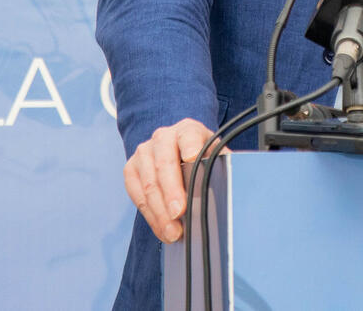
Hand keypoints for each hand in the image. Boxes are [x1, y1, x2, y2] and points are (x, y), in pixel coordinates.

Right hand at [122, 117, 218, 242]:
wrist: (180, 154)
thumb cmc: (202, 159)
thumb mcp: (216, 158)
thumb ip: (223, 168)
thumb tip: (231, 188)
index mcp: (188, 130)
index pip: (189, 135)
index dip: (190, 146)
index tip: (191, 157)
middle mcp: (163, 137)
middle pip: (165, 162)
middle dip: (171, 190)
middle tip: (179, 212)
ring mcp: (144, 151)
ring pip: (149, 182)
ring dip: (160, 211)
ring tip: (173, 232)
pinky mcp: (131, 168)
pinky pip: (136, 194)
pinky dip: (150, 215)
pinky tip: (162, 230)